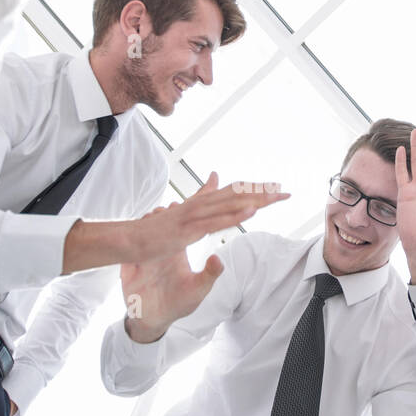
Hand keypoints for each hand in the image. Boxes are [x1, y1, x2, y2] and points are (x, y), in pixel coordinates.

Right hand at [120, 207, 223, 343]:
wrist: (154, 320)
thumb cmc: (179, 304)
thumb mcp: (198, 289)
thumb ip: (209, 274)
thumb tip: (217, 258)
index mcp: (178, 251)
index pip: (183, 225)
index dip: (183, 213)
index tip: (182, 204)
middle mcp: (161, 249)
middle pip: (162, 222)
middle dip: (164, 211)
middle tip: (168, 207)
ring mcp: (144, 255)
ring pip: (143, 229)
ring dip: (148, 220)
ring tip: (154, 216)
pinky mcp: (130, 263)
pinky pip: (127, 245)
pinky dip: (131, 237)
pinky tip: (137, 233)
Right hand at [126, 172, 286, 263]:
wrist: (130, 240)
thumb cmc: (156, 229)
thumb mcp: (184, 210)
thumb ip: (201, 193)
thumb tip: (215, 175)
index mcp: (200, 202)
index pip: (233, 192)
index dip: (255, 190)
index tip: (275, 188)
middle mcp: (199, 205)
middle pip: (236, 194)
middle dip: (262, 193)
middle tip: (285, 190)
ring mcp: (194, 216)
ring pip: (230, 204)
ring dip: (254, 200)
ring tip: (275, 197)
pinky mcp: (188, 230)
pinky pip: (216, 222)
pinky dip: (234, 215)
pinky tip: (251, 212)